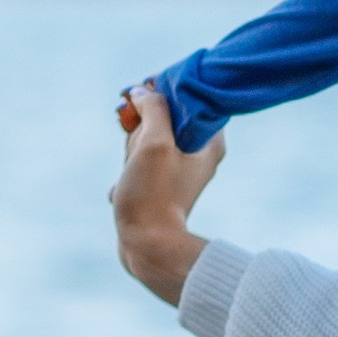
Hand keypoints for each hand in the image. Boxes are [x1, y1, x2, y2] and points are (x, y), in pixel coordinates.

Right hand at [112, 82, 223, 305]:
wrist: (147, 246)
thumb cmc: (152, 194)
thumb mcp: (153, 144)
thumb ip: (153, 109)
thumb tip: (143, 90)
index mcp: (211, 140)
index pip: (188, 97)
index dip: (160, 94)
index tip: (141, 102)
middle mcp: (202, 153)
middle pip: (165, 118)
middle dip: (141, 130)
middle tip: (136, 152)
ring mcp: (182, 168)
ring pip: (148, 139)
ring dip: (131, 151)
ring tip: (130, 174)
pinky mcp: (164, 182)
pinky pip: (142, 160)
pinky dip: (129, 168)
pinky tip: (125, 187)